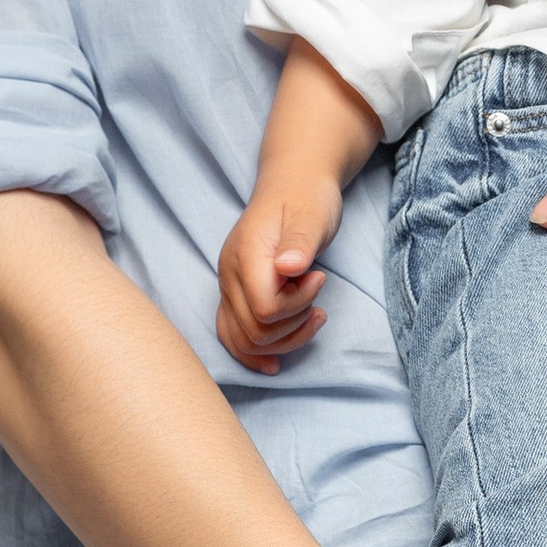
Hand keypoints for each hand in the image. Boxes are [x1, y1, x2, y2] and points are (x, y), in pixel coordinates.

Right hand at [217, 164, 347, 369]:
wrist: (293, 183)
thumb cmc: (307, 198)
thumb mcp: (313, 214)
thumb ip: (300, 241)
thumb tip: (289, 268)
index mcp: (246, 256)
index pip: (265, 310)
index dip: (296, 306)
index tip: (318, 279)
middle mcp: (229, 274)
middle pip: (253, 332)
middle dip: (293, 325)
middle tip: (317, 296)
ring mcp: (228, 286)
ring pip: (243, 341)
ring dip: (283, 341)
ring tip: (313, 316)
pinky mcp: (235, 294)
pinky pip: (232, 336)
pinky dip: (254, 354)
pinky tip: (274, 363)